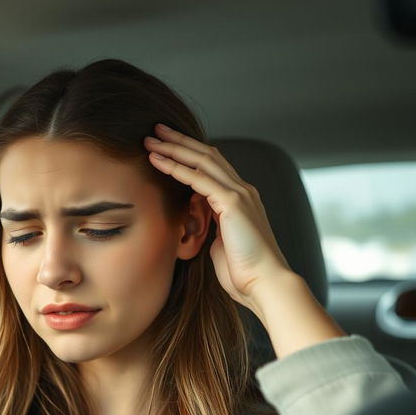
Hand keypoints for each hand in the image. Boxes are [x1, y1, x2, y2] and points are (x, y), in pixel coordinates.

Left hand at [144, 123, 293, 313]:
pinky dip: (176, 168)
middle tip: (156, 130)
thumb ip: (213, 228)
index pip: (212, 167)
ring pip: (202, 160)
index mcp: (239, 199)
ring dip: (174, 148)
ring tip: (150, 140)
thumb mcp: (222, 243)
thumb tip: (198, 225)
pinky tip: (158, 160)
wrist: (265, 284)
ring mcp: (239, 194)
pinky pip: (199, 179)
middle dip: (179, 141)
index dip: (189, 153)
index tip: (166, 145)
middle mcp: (242, 190)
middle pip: (206, 155)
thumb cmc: (243, 272)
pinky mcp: (233, 203)